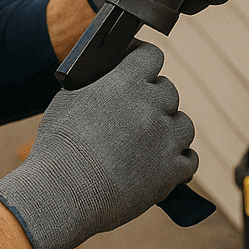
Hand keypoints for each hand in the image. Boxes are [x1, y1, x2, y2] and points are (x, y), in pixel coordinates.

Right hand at [0, 42, 195, 248]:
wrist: (63, 194)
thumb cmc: (58, 149)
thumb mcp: (68, 100)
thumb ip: (96, 84)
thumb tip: (108, 78)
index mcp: (125, 82)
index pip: (151, 55)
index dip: (145, 62)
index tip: (140, 68)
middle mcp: (150, 105)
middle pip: (169, 91)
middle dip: (155, 100)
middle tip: (138, 113)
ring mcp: (165, 138)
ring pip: (184, 124)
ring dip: (170, 130)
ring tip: (151, 142)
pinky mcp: (171, 171)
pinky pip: (189, 160)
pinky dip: (178, 162)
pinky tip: (163, 165)